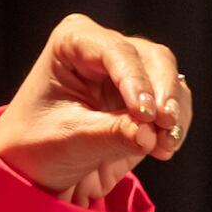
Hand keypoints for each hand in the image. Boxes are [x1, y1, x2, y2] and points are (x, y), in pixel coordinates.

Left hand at [0, 14, 192, 204]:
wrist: (36, 169)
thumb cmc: (37, 144)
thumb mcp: (69, 138)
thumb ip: (111, 134)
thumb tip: (150, 134)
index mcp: (73, 41)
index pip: (115, 51)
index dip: (135, 80)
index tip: (145, 115)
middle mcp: (105, 48)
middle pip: (152, 58)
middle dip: (163, 94)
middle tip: (165, 126)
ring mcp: (128, 72)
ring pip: (169, 78)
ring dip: (173, 112)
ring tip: (164, 146)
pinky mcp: (145, 98)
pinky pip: (175, 103)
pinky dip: (175, 125)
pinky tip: (163, 148)